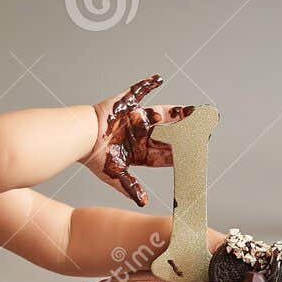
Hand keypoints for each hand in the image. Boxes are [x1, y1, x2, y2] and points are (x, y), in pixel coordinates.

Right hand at [80, 74, 192, 205]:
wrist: (80, 138)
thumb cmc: (95, 157)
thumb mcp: (116, 174)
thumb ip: (130, 186)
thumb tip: (143, 203)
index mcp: (138, 152)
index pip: (164, 154)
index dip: (179, 154)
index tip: (196, 153)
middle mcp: (138, 135)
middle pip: (167, 133)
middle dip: (184, 132)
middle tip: (201, 129)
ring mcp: (133, 119)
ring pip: (160, 114)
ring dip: (176, 112)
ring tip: (192, 110)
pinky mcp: (124, 105)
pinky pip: (137, 91)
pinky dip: (147, 84)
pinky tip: (159, 78)